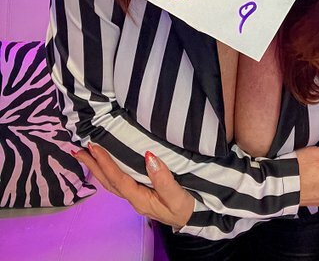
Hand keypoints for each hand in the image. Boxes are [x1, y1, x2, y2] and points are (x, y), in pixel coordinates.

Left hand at [73, 143, 194, 227]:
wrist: (192, 219)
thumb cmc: (185, 207)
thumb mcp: (177, 196)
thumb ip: (164, 178)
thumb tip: (149, 156)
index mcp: (140, 199)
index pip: (118, 179)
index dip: (106, 163)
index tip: (95, 147)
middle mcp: (133, 199)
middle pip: (108, 182)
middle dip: (92, 166)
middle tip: (78, 150)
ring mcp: (134, 197)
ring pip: (110, 182)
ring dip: (96, 168)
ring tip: (84, 155)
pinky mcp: (139, 193)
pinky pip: (117, 181)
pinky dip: (106, 171)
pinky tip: (104, 165)